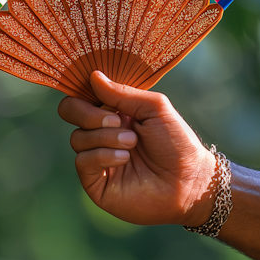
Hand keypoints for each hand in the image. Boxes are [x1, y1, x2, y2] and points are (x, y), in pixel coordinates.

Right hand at [57, 71, 215, 225]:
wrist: (188, 181)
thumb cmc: (177, 144)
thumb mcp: (154, 108)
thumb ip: (123, 93)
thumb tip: (93, 76)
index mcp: (114, 112)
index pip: (83, 95)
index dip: (84, 90)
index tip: (97, 90)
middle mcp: (102, 133)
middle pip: (70, 112)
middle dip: (89, 113)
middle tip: (116, 120)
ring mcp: (97, 158)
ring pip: (77, 138)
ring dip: (105, 137)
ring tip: (132, 143)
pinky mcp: (96, 182)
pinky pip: (82, 161)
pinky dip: (102, 156)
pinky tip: (124, 158)